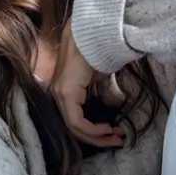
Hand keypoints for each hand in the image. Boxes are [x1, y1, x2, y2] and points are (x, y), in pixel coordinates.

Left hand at [49, 19, 124, 147]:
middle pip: (74, 128)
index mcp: (63, 91)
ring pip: (74, 127)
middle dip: (98, 139)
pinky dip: (92, 129)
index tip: (114, 133)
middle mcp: (57, 94)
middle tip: (118, 141)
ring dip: (97, 136)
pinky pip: (76, 121)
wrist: (92, 33)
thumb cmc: (96, 50)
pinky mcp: (64, 93)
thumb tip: (108, 106)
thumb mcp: (97, 76)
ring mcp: (59, 94)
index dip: (94, 132)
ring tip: (116, 137)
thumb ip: (97, 92)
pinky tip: (107, 127)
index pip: (74, 120)